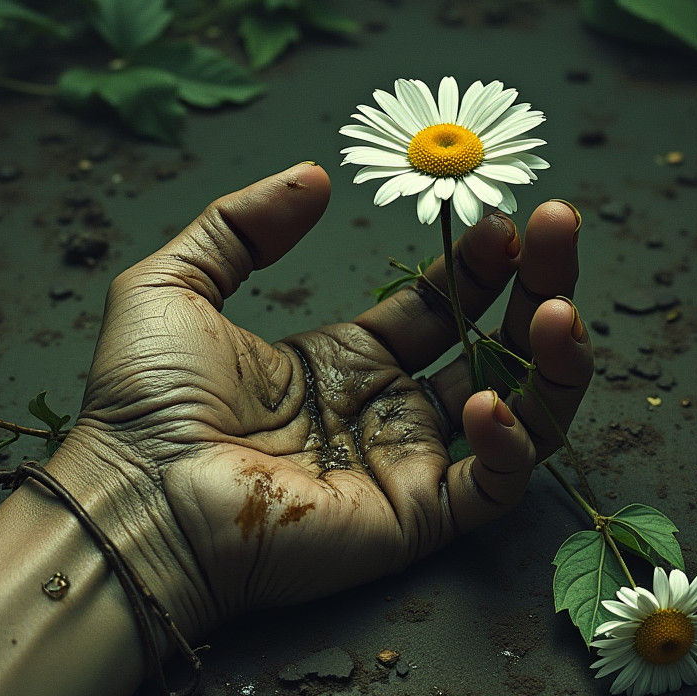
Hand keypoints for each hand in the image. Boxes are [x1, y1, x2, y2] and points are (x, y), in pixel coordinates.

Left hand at [49, 163, 592, 643]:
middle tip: (559, 227)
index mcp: (345, 361)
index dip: (473, 262)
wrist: (135, 496)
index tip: (499, 216)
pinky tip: (487, 398)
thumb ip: (242, 224)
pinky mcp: (414, 519)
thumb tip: (315, 176)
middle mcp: (388, 411)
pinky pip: (494, 485)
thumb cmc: (145, 401)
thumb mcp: (177, 283)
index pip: (436, 306)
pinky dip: (512, 443)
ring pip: (520, 413)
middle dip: (536, 285)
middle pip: (494, 345)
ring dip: (555, 360)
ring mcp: (406, 465)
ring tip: (561, 306)